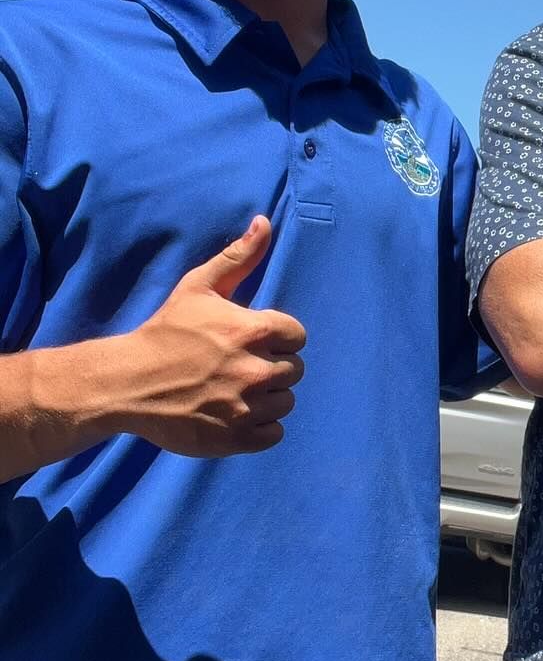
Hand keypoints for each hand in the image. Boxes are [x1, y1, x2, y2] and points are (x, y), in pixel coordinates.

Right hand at [105, 217, 306, 455]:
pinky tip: (236, 414)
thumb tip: (265, 222)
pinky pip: (274, 435)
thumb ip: (238, 257)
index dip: (277, 338)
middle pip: (294, 370)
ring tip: (236, 391)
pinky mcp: (236, 439)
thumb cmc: (165, 332)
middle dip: (273, 366)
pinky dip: (260, 428)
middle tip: (239, 366)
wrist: (127, 384)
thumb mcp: (198, 287)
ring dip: (267, 398)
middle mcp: (256, 370)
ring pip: (286, 402)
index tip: (252, 341)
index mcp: (254, 331)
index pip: (297, 336)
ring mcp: (247, 408)